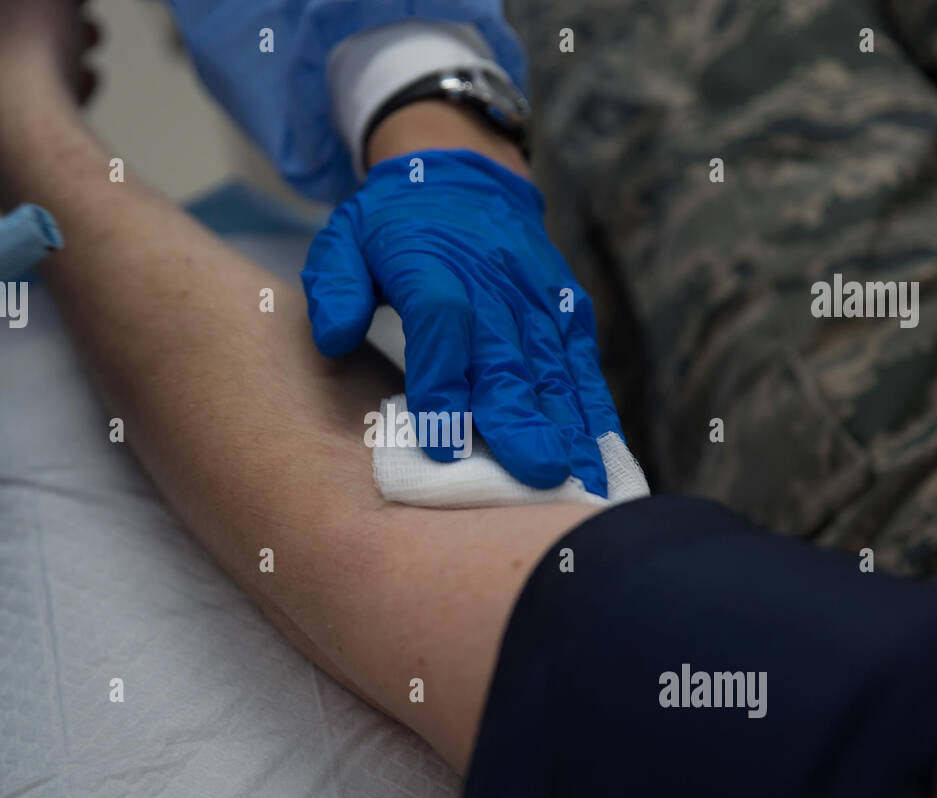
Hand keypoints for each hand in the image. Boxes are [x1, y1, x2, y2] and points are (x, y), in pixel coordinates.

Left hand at [301, 149, 622, 494]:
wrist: (462, 178)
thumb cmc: (392, 228)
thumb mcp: (343, 239)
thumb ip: (334, 286)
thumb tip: (335, 337)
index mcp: (430, 260)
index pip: (441, 321)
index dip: (443, 381)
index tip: (443, 443)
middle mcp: (493, 281)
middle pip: (507, 355)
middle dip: (520, 417)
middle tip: (535, 470)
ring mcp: (537, 297)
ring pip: (553, 366)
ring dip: (569, 425)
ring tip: (580, 479)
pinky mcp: (568, 310)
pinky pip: (582, 364)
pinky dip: (595, 411)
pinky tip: (602, 457)